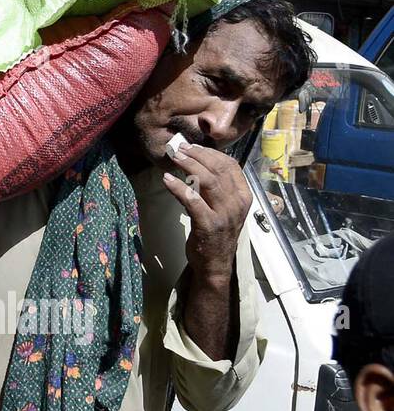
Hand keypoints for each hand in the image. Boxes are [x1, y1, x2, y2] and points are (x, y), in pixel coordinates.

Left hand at [163, 143, 250, 279]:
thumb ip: (217, 188)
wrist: (215, 263)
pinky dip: (178, 187)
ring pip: (208, 181)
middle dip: (197, 155)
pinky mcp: (209, 224)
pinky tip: (167, 179)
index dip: (211, 153)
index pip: (231, 166)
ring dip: (189, 165)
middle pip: (218, 170)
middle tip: (179, 148)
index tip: (194, 146)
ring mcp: (224, 214)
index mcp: (243, 196)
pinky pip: (193, 200)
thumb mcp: (223, 207)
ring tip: (174, 157)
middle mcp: (237, 203)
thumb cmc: (216, 232)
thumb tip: (198, 164)